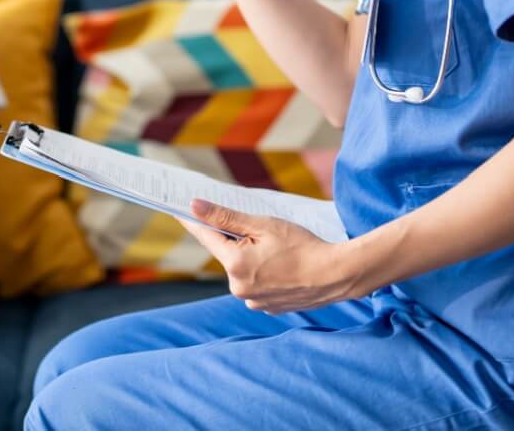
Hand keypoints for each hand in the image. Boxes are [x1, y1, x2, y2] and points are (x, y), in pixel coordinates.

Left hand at [177, 199, 353, 314]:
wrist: (335, 275)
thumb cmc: (302, 246)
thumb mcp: (263, 225)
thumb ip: (226, 217)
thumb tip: (195, 206)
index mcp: (235, 264)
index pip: (205, 237)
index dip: (193, 221)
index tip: (179, 208)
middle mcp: (238, 288)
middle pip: (227, 254)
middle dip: (237, 240)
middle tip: (261, 231)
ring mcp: (253, 301)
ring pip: (242, 270)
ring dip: (251, 258)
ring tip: (280, 252)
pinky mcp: (267, 308)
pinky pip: (256, 285)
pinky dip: (263, 273)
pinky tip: (283, 267)